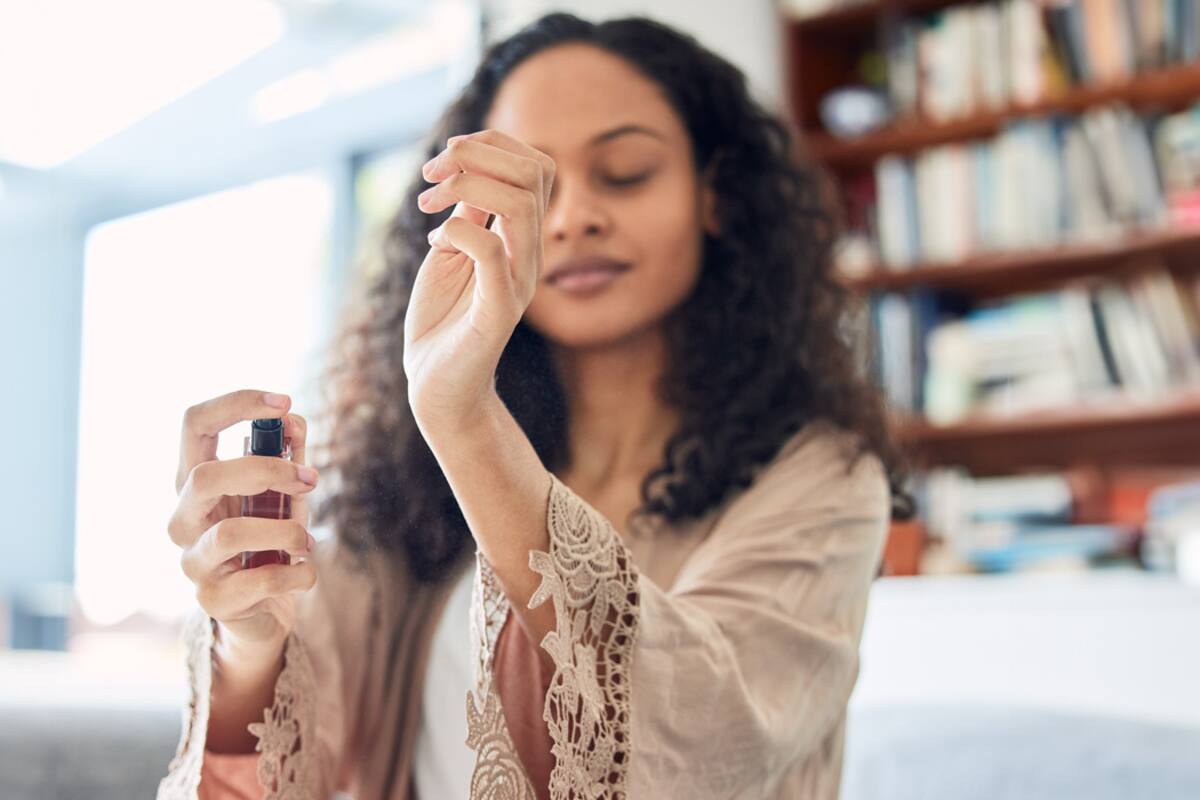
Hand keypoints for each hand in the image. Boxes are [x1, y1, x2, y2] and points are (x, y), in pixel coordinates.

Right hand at [169, 389, 319, 657]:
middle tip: (310, 480)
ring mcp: (192, 561)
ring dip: (286, 530)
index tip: (285, 402)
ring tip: (308, 540)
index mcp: (195, 481)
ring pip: (230, 534)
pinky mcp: (212, 600)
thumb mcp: (285, 492)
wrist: (263, 611)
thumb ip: (289, 454)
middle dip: (267, 470)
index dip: (236, 404)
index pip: (193, 424)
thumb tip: (294, 421)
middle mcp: (183, 518)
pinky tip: (305, 572)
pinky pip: (258, 580)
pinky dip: (296, 573)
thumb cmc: (271, 539)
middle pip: (204, 476)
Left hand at [404, 129, 554, 433]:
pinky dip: (457, 231)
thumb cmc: (442, 318)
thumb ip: (468, 212)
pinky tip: (435, 241)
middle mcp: (529, 253)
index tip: (442, 159)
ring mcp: (519, 280)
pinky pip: (492, 250)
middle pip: (535, 171)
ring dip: (466, 185)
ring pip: (520, 203)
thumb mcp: (452, 250)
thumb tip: (467, 168)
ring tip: (428, 201)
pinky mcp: (500, 309)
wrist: (436, 384)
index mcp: (521, 236)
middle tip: (432, 173)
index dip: (491, 143)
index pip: (535, 165)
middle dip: (479, 153)